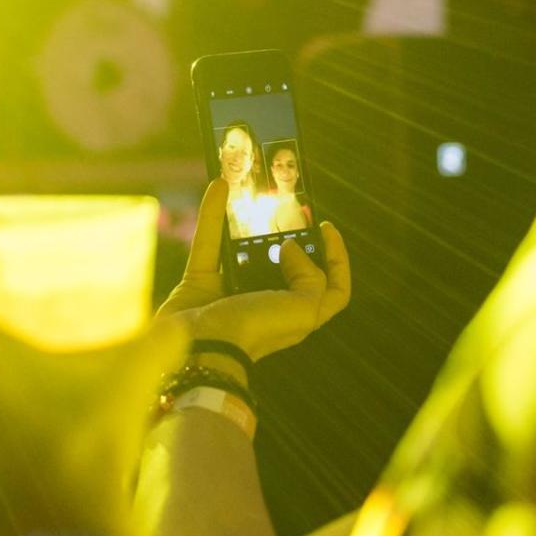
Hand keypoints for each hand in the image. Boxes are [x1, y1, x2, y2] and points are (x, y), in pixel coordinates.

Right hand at [157, 179, 350, 361]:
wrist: (198, 349)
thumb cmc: (254, 331)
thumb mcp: (301, 310)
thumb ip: (311, 278)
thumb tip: (290, 248)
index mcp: (298, 314)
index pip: (332, 289)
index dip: (337, 259)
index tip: (326, 227)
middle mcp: (268, 301)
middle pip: (288, 264)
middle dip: (289, 234)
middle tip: (288, 207)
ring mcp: (233, 291)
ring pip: (245, 249)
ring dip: (248, 222)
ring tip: (255, 194)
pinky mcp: (202, 281)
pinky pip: (209, 241)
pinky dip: (212, 214)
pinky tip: (220, 187)